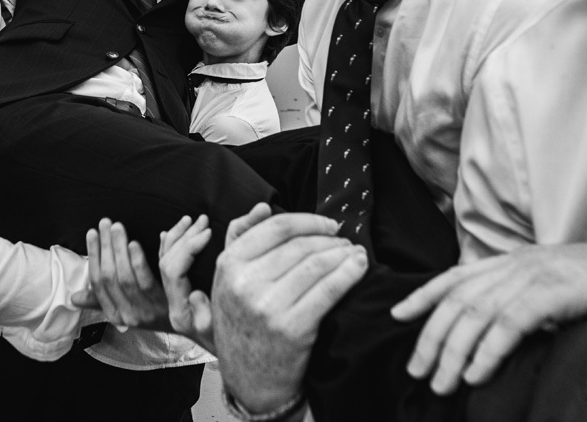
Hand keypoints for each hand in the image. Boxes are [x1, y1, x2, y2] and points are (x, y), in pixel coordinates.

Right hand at [83, 219, 169, 331]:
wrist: (191, 326)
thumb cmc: (157, 312)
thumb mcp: (127, 309)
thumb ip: (101, 301)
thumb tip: (74, 297)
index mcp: (115, 315)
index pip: (97, 283)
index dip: (93, 256)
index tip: (92, 232)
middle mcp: (127, 316)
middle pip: (108, 277)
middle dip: (104, 247)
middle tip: (105, 223)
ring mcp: (144, 312)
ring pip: (123, 277)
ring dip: (118, 249)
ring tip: (117, 227)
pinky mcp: (162, 305)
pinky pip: (144, 281)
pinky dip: (137, 261)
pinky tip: (134, 244)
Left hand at [155, 204, 271, 351]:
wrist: (245, 366)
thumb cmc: (249, 337)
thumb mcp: (246, 299)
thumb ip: (246, 254)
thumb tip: (257, 211)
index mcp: (184, 312)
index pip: (172, 270)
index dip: (187, 246)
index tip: (209, 231)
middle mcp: (174, 310)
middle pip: (163, 264)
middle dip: (180, 237)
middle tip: (202, 220)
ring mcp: (173, 305)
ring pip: (158, 266)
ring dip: (171, 239)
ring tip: (189, 220)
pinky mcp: (178, 300)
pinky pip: (160, 270)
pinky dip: (166, 247)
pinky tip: (171, 232)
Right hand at [212, 208, 368, 413]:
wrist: (250, 379)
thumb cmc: (243, 323)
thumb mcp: (227, 280)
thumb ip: (240, 240)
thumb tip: (263, 207)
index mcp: (228, 265)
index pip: (276, 228)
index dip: (309, 221)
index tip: (329, 224)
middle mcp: (245, 284)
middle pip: (300, 246)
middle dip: (330, 239)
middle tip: (346, 241)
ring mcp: (268, 307)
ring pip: (317, 264)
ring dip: (343, 254)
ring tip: (355, 253)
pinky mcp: (292, 329)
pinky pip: (329, 291)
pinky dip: (349, 274)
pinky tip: (359, 267)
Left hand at [391, 236, 586, 394]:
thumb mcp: (552, 284)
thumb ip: (520, 298)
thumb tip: (491, 330)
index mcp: (512, 260)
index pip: (455, 276)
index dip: (423, 295)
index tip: (397, 316)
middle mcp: (516, 264)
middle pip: (458, 301)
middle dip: (431, 338)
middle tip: (417, 371)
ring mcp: (534, 275)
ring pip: (477, 314)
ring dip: (454, 352)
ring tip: (441, 383)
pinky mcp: (554, 292)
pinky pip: (510, 323)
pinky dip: (488, 350)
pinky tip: (476, 374)